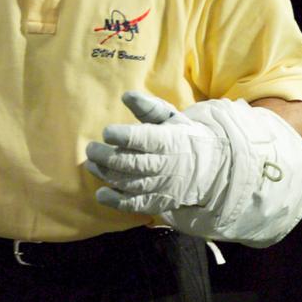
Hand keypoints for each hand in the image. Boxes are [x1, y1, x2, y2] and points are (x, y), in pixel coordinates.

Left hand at [85, 91, 228, 214]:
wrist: (210, 167)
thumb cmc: (181, 136)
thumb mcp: (170, 117)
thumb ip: (148, 108)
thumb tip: (126, 95)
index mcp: (171, 141)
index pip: (147, 140)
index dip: (125, 137)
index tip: (107, 132)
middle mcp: (167, 166)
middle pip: (133, 164)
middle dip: (107, 157)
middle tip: (90, 149)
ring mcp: (163, 187)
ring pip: (131, 184)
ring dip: (107, 175)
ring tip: (91, 165)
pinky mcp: (159, 202)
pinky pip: (137, 205)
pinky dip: (117, 202)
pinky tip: (101, 194)